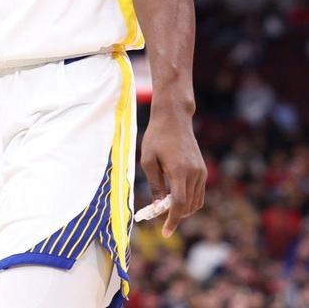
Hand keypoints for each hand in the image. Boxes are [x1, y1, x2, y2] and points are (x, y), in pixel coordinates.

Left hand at [140, 107, 206, 237]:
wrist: (174, 118)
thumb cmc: (156, 137)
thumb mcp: (148, 160)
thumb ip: (154, 184)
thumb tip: (158, 206)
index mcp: (179, 171)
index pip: (179, 204)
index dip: (172, 221)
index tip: (165, 232)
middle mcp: (194, 173)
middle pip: (188, 206)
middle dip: (175, 216)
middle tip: (159, 216)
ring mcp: (201, 171)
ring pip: (196, 202)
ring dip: (183, 210)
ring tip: (166, 207)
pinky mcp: (202, 169)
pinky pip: (199, 193)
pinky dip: (190, 201)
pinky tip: (176, 198)